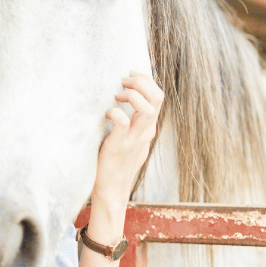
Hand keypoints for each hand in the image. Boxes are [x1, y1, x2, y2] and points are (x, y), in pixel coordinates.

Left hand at [93, 71, 163, 206]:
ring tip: (117, 95)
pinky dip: (115, 113)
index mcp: (149, 128)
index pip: (159, 97)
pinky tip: (107, 114)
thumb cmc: (117, 162)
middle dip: (142, 82)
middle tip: (124, 81)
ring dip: (132, 95)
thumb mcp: (133, 139)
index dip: (146, 80)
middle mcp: (145, 132)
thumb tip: (127, 100)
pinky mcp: (118, 147)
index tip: (130, 76)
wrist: (112, 189)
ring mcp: (134, 140)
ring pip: (147, 110)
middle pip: (158, 98)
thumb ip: (135, 122)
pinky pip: (123, 123)